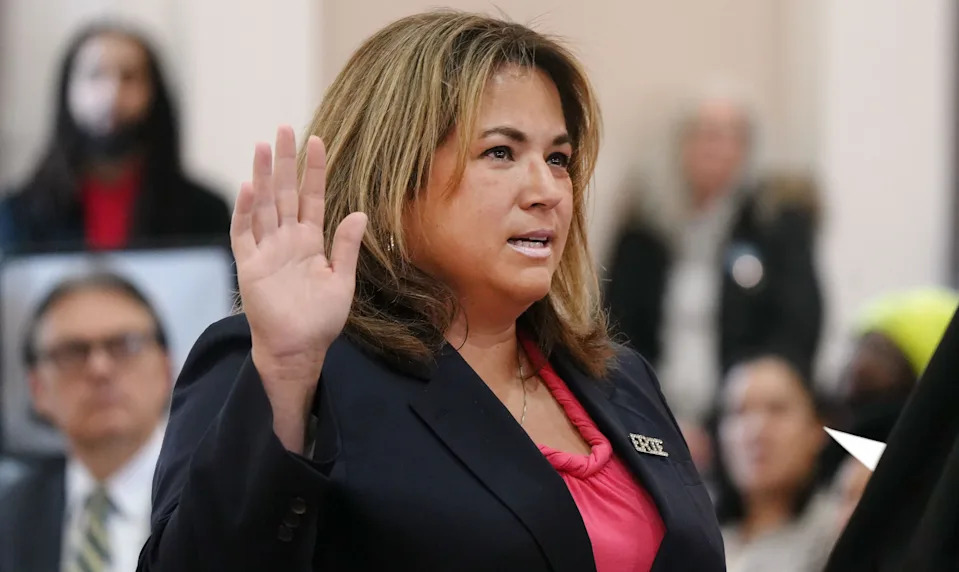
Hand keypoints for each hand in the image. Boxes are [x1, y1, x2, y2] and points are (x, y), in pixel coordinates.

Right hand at [231, 126, 366, 449]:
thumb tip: (358, 213)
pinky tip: (250, 187)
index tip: (318, 141)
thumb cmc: (321, 321)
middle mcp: (287, 241)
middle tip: (284, 127)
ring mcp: (266, 251)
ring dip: (264, 176)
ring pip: (264, 205)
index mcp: (311, 242)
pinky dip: (245, 211)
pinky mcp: (249, 266)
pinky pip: (244, 234)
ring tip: (264, 146)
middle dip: (285, 161)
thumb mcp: (342, 281)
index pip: (312, 198)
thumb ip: (346, 247)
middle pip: (285, 193)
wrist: (298, 350)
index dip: (314, 171)